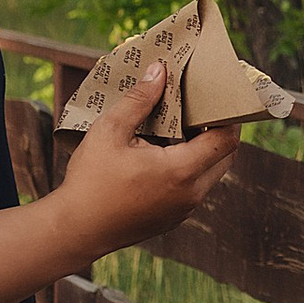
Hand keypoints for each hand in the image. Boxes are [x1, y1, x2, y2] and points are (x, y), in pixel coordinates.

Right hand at [57, 63, 241, 256]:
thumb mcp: (109, 131)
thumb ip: (138, 100)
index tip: (219, 96)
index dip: (228, 115)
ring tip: (183, 127)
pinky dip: (191, 169)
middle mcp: (190, 194)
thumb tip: (159, 71)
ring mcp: (183, 210)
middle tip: (202, 107)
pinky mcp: (172, 219)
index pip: (226, 140)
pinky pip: (194, 189)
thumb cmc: (90, 181)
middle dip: (220, 130)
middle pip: (226, 157)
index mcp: (181, 171)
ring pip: (211, 174)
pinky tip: (166, 153)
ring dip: (205, 151)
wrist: (75, 231)